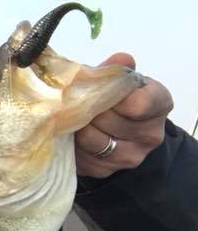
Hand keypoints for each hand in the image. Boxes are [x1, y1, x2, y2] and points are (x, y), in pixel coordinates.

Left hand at [75, 53, 173, 178]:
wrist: (123, 134)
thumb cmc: (120, 100)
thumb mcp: (122, 81)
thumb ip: (118, 70)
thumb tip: (120, 59)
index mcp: (159, 105)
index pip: (137, 103)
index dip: (111, 95)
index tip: (100, 89)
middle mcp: (150, 135)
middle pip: (108, 120)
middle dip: (87, 109)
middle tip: (75, 101)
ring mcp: (129, 157)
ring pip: (92, 139)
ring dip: (76, 126)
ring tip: (72, 117)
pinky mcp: (105, 171)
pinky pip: (81, 157)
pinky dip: (71, 144)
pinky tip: (71, 134)